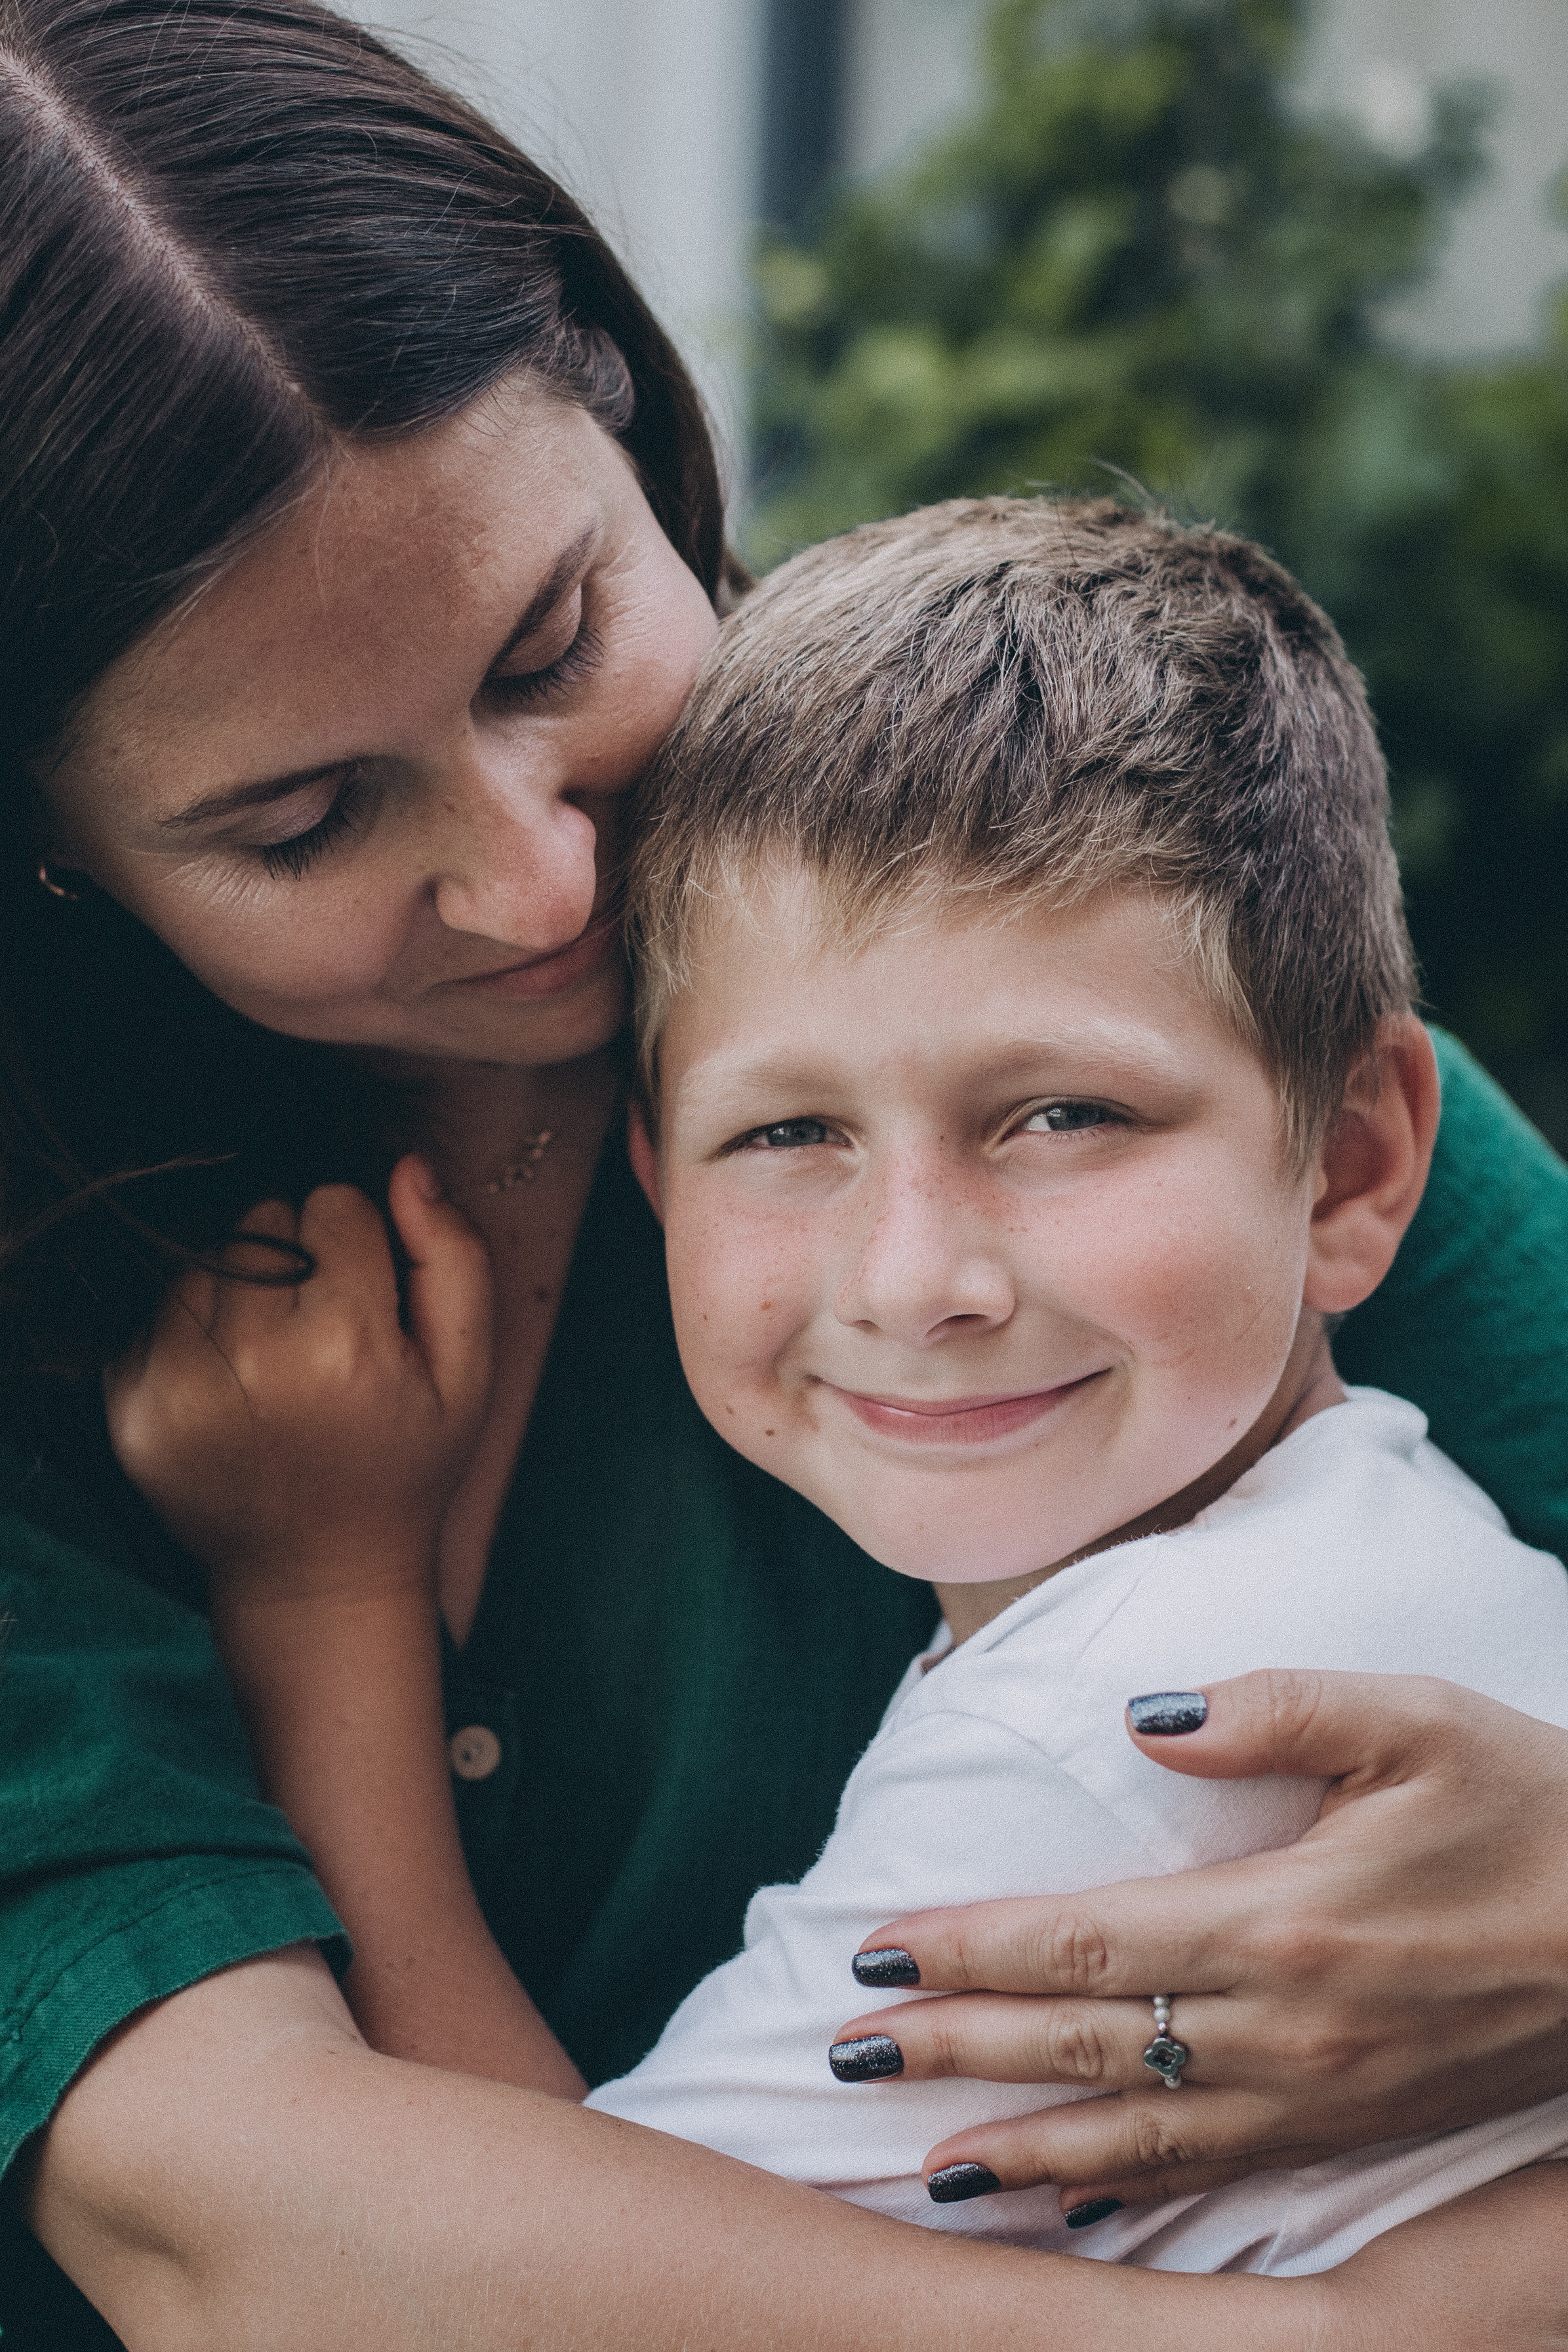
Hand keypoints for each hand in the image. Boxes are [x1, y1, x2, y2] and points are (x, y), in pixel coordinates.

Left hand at [105, 1156, 492, 1604]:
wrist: (317, 1576)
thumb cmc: (404, 1467)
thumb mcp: (468, 1372)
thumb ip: (453, 1260)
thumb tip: (407, 1169)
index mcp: (345, 1346)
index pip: (333, 1204)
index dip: (360, 1246)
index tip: (367, 1305)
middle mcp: (253, 1363)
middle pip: (261, 1220)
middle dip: (296, 1260)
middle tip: (320, 1333)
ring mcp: (178, 1388)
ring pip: (204, 1258)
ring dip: (239, 1288)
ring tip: (275, 1355)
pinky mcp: (130, 1408)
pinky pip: (156, 1311)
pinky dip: (192, 1331)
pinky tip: (231, 1382)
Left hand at [830, 1669, 1567, 2210]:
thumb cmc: (1534, 1807)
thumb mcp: (1418, 1718)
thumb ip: (1274, 1709)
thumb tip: (1144, 1717)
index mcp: (1286, 1920)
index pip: (1085, 1942)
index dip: (973, 1948)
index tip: (878, 1947)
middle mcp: (1288, 2027)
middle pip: (1083, 2044)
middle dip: (955, 2052)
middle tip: (846, 2051)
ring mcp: (1322, 2096)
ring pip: (1138, 2134)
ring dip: (1021, 2147)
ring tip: (923, 2167)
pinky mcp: (1356, 2129)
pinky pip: (1219, 2172)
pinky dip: (1130, 2188)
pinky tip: (1073, 2198)